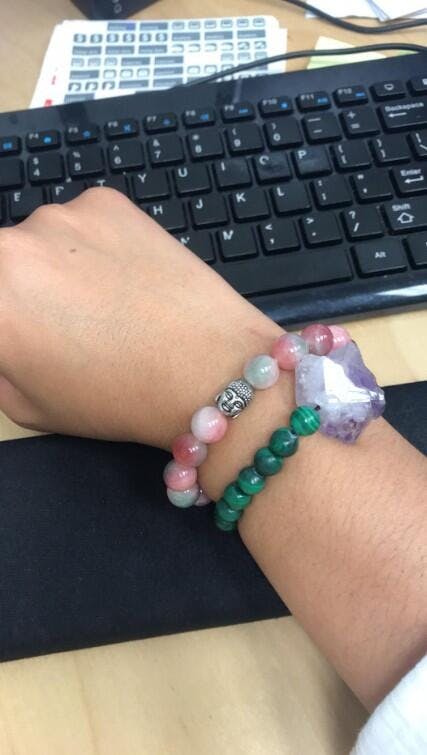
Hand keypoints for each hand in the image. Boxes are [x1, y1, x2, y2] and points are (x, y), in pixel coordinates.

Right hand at [0, 188, 280, 446]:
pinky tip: (125, 279)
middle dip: (19, 295)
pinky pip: (81, 223)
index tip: (24, 335)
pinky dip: (91, 246)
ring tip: (102, 302)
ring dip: (53, 266)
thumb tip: (3, 339)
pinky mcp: (103, 200)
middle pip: (3, 267)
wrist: (209, 367)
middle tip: (57, 323)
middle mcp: (11, 248)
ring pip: (39, 241)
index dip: (10, 327)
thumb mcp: (30, 406)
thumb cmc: (121, 398)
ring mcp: (60, 216)